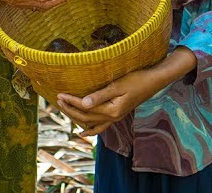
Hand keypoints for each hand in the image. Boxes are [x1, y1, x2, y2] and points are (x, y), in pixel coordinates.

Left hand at [56, 47, 196, 135]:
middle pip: (86, 117)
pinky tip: (83, 132)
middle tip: (58, 100)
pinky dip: (90, 130)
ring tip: (64, 109)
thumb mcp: (118, 85)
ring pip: (91, 123)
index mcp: (112, 110)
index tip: (59, 94)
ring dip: (76, 117)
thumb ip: (100, 95)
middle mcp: (112, 117)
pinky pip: (101, 127)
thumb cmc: (137, 79)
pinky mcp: (117, 115)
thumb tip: (83, 103)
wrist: (153, 82)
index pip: (85, 107)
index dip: (71, 101)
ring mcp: (115, 118)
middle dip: (70, 109)